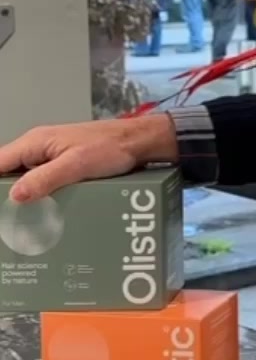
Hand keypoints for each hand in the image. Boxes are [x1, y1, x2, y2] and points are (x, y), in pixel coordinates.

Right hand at [0, 114, 178, 203]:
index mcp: (35, 142)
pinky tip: (41, 210)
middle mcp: (37, 146)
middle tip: (8, 217)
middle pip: (8, 170)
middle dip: (6, 192)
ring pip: (24, 175)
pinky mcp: (63, 162)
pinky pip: (40, 177)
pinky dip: (37, 192)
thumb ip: (44, 179)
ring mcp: (50, 154)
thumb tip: (14, 196)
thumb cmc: (109, 148)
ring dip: (21, 194)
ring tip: (18, 218)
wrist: (137, 141)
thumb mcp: (76, 165)